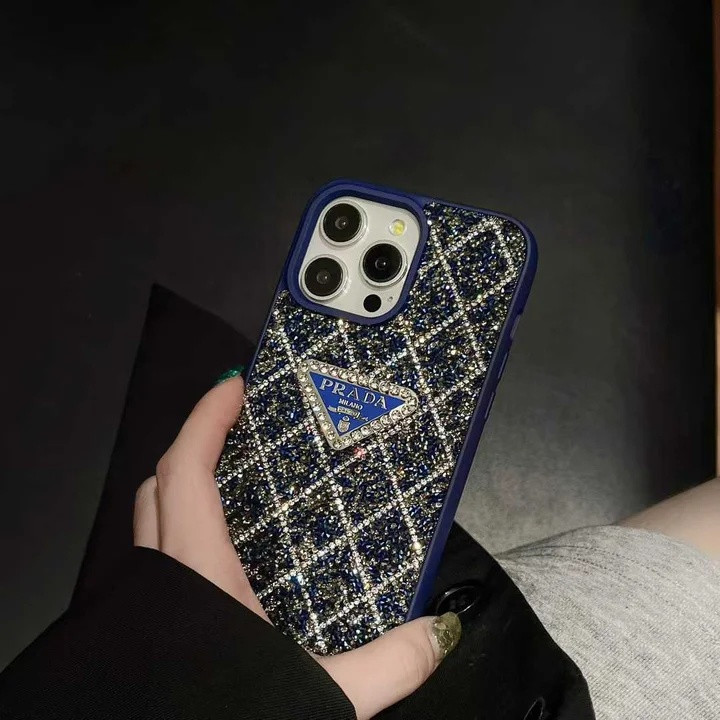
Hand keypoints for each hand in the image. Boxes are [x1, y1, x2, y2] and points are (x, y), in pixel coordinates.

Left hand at [133, 376, 459, 718]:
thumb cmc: (230, 716)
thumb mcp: (323, 694)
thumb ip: (389, 664)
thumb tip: (442, 630)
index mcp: (196, 569)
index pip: (186, 468)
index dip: (206, 417)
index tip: (235, 385)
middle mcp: (162, 572)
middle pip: (162, 481)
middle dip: (197, 442)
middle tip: (242, 428)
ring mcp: (149, 595)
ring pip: (153, 515)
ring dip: (186, 483)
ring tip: (236, 478)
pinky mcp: (151, 617)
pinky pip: (159, 549)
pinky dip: (185, 526)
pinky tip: (228, 551)